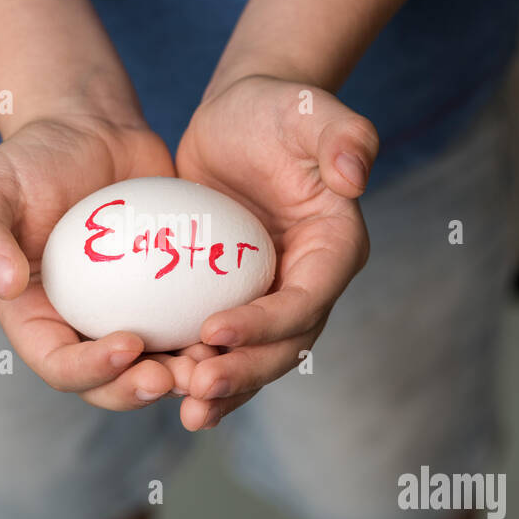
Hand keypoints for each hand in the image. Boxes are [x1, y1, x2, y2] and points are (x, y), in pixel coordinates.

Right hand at [0, 113, 204, 408]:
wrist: (90, 131)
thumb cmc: (31, 159)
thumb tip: (6, 285)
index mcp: (35, 321)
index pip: (59, 365)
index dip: (91, 371)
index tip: (129, 346)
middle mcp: (80, 330)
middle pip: (110, 383)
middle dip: (140, 391)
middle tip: (174, 376)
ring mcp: (127, 317)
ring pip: (156, 366)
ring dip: (184, 377)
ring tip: (212, 363)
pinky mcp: (166, 298)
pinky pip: (189, 327)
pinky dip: (211, 337)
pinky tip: (239, 328)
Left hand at [173, 74, 378, 429]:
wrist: (240, 119)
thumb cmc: (275, 109)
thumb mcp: (308, 110)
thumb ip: (342, 135)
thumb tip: (355, 176)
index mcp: (335, 250)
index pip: (306, 301)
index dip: (265, 324)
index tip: (214, 330)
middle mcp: (309, 284)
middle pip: (285, 347)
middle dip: (244, 373)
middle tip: (197, 388)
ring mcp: (273, 298)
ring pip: (256, 360)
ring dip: (225, 390)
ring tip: (187, 409)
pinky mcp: (237, 301)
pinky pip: (223, 348)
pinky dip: (200, 373)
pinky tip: (164, 390)